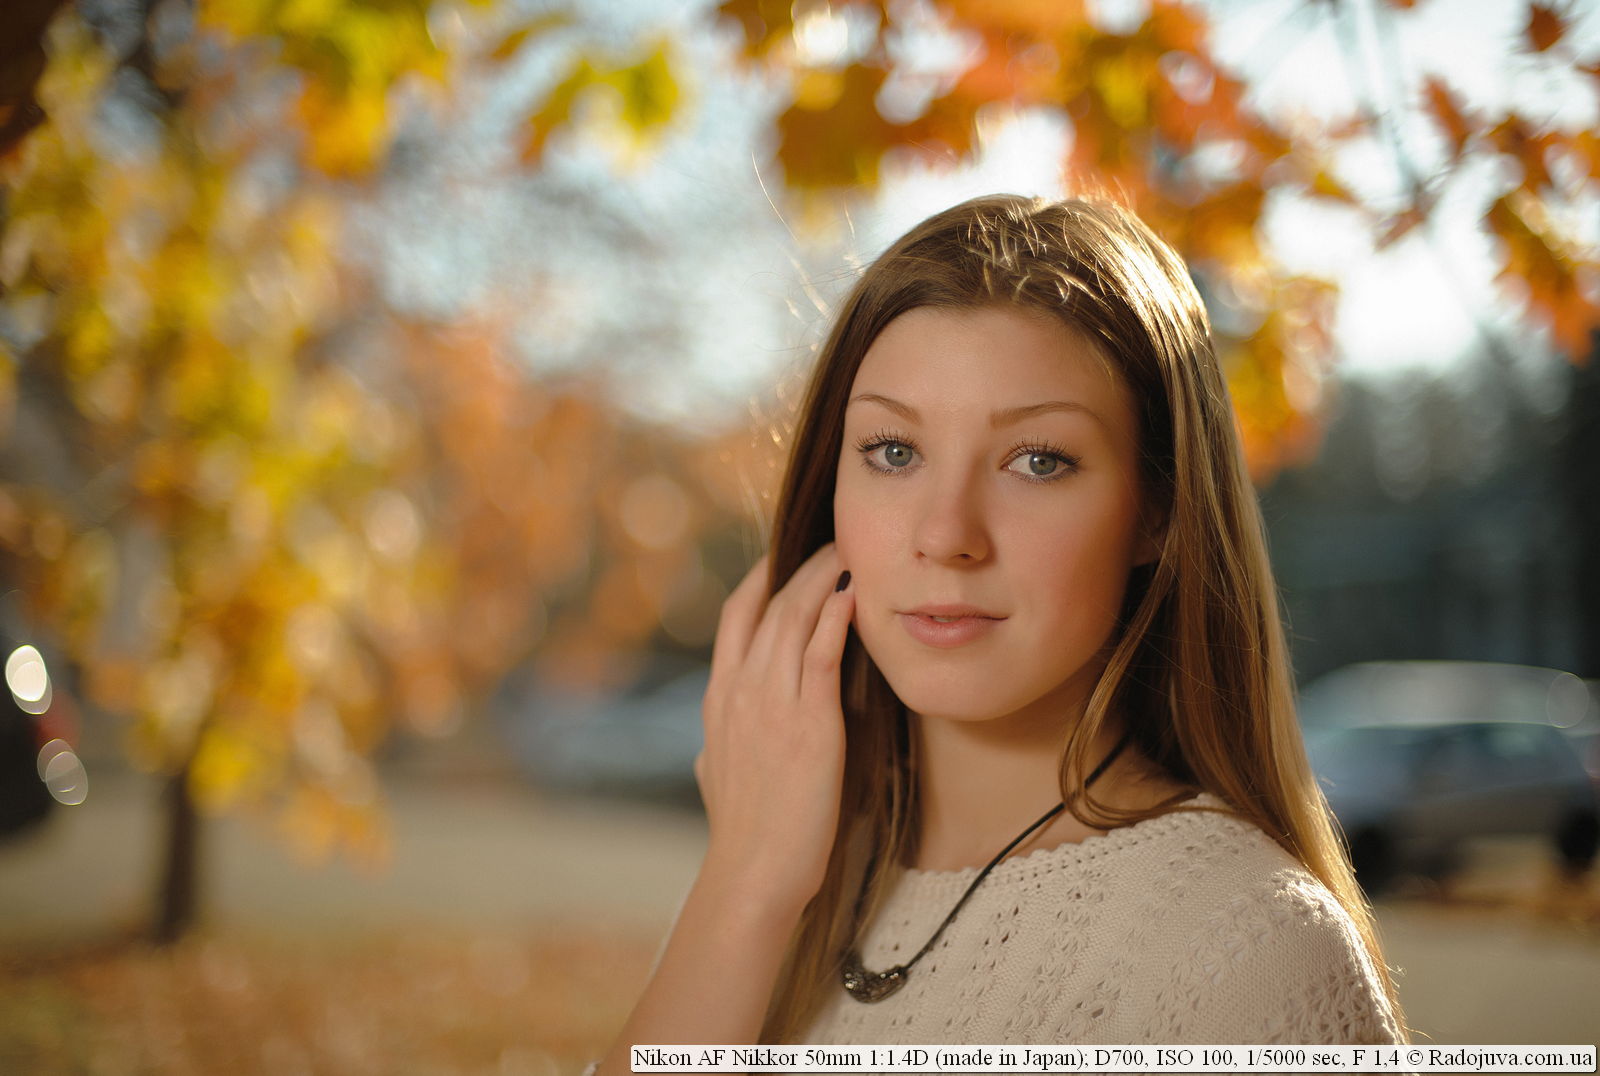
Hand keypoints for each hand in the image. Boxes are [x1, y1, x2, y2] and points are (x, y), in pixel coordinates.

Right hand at [694, 544, 854, 912]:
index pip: (738, 615)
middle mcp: (741, 689)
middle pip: (770, 605)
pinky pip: (822, 653)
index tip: (786, 554)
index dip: (762, 577)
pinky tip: (853, 593)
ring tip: (850, 552)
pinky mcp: (809, 721)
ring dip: (824, 579)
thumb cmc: (744, 832)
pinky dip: (837, 617)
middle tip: (832, 538)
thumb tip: (709, 746)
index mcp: (719, 696)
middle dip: (802, 565)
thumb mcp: (714, 774)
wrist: (755, 871)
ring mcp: (772, 702)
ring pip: (796, 619)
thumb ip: (716, 747)